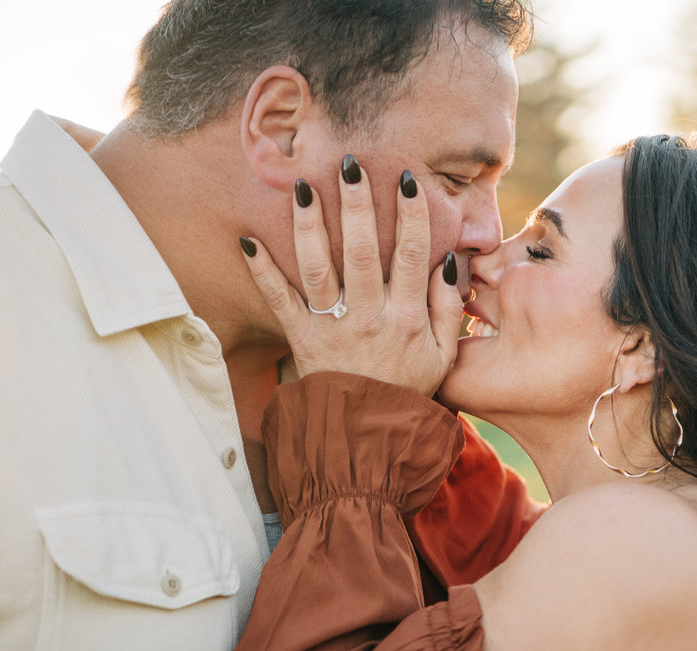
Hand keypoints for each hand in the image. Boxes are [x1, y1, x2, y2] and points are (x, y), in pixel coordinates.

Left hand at [241, 160, 462, 395]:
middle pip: (364, 251)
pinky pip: (280, 302)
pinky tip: (248, 240)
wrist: (368, 440)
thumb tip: (449, 261)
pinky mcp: (302, 340)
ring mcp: (334, 327)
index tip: (408, 180)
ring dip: (311, 225)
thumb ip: (447, 309)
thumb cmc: (408, 392)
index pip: (414, 256)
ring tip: (304, 186)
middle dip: (358, 205)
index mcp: (408, 319)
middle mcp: (371, 318)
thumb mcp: (443, 357)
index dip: (412, 216)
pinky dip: (263, 272)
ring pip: (320, 268)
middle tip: (351, 164)